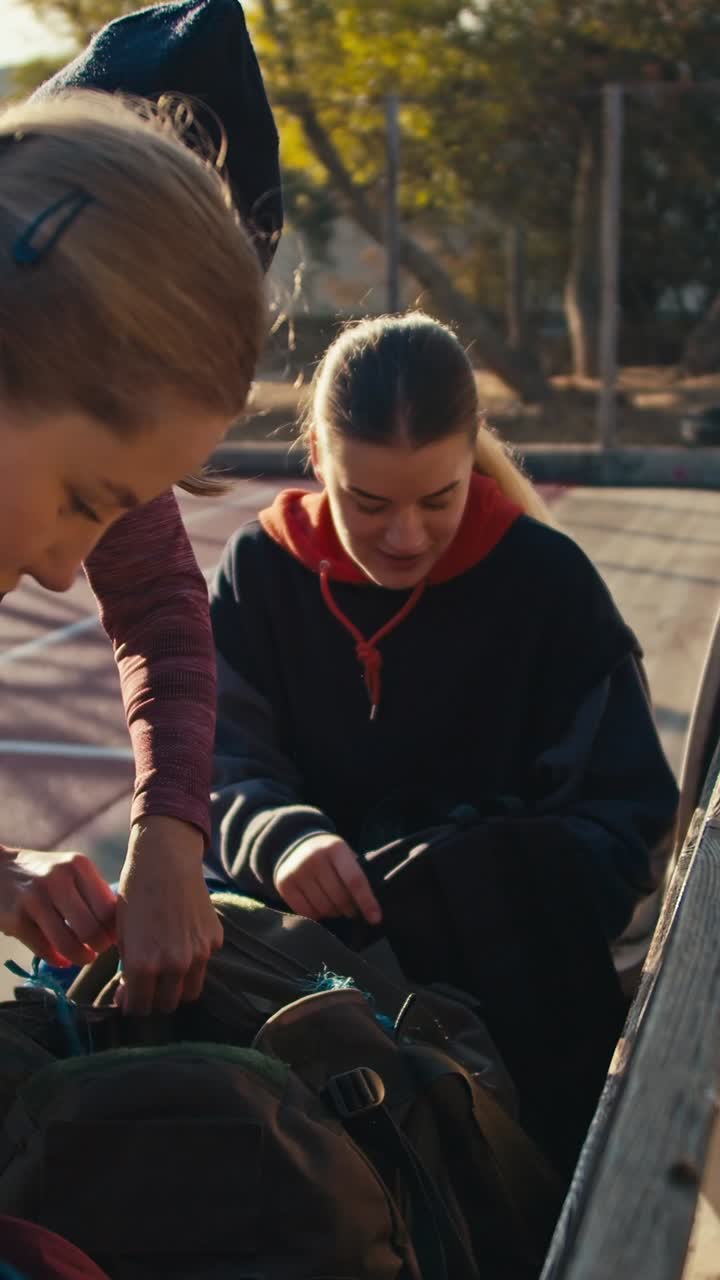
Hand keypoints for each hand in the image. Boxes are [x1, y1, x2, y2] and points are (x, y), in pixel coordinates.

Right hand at [0, 844, 115, 966]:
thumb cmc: (44, 875)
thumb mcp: (70, 871)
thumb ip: (94, 893)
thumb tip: (119, 929)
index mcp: (78, 865)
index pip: (108, 908)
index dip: (113, 929)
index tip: (113, 937)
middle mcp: (57, 879)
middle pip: (91, 928)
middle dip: (99, 947)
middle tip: (98, 950)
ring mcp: (34, 899)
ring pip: (68, 943)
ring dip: (80, 957)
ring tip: (84, 957)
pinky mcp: (15, 919)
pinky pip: (44, 950)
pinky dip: (57, 959)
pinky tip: (62, 959)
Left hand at [115, 816, 222, 1015]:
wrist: (166, 860)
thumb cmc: (135, 893)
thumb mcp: (122, 933)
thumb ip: (127, 968)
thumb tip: (130, 993)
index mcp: (143, 964)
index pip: (139, 1008)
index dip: (131, 1005)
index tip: (129, 996)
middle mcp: (173, 964)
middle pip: (166, 1006)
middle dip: (155, 1000)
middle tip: (148, 986)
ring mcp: (198, 953)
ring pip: (190, 992)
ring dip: (177, 988)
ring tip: (167, 970)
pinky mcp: (215, 940)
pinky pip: (204, 965)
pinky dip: (194, 962)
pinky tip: (183, 940)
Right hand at [274, 835, 381, 925]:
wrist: (294, 845)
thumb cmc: (328, 855)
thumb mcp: (344, 855)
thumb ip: (356, 875)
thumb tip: (372, 907)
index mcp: (336, 848)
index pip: (355, 880)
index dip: (367, 902)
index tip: (375, 918)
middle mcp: (315, 857)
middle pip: (339, 897)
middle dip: (350, 909)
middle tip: (351, 909)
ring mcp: (298, 870)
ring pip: (323, 907)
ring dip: (334, 913)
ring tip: (335, 906)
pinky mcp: (284, 884)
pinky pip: (306, 912)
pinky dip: (316, 915)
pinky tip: (319, 906)